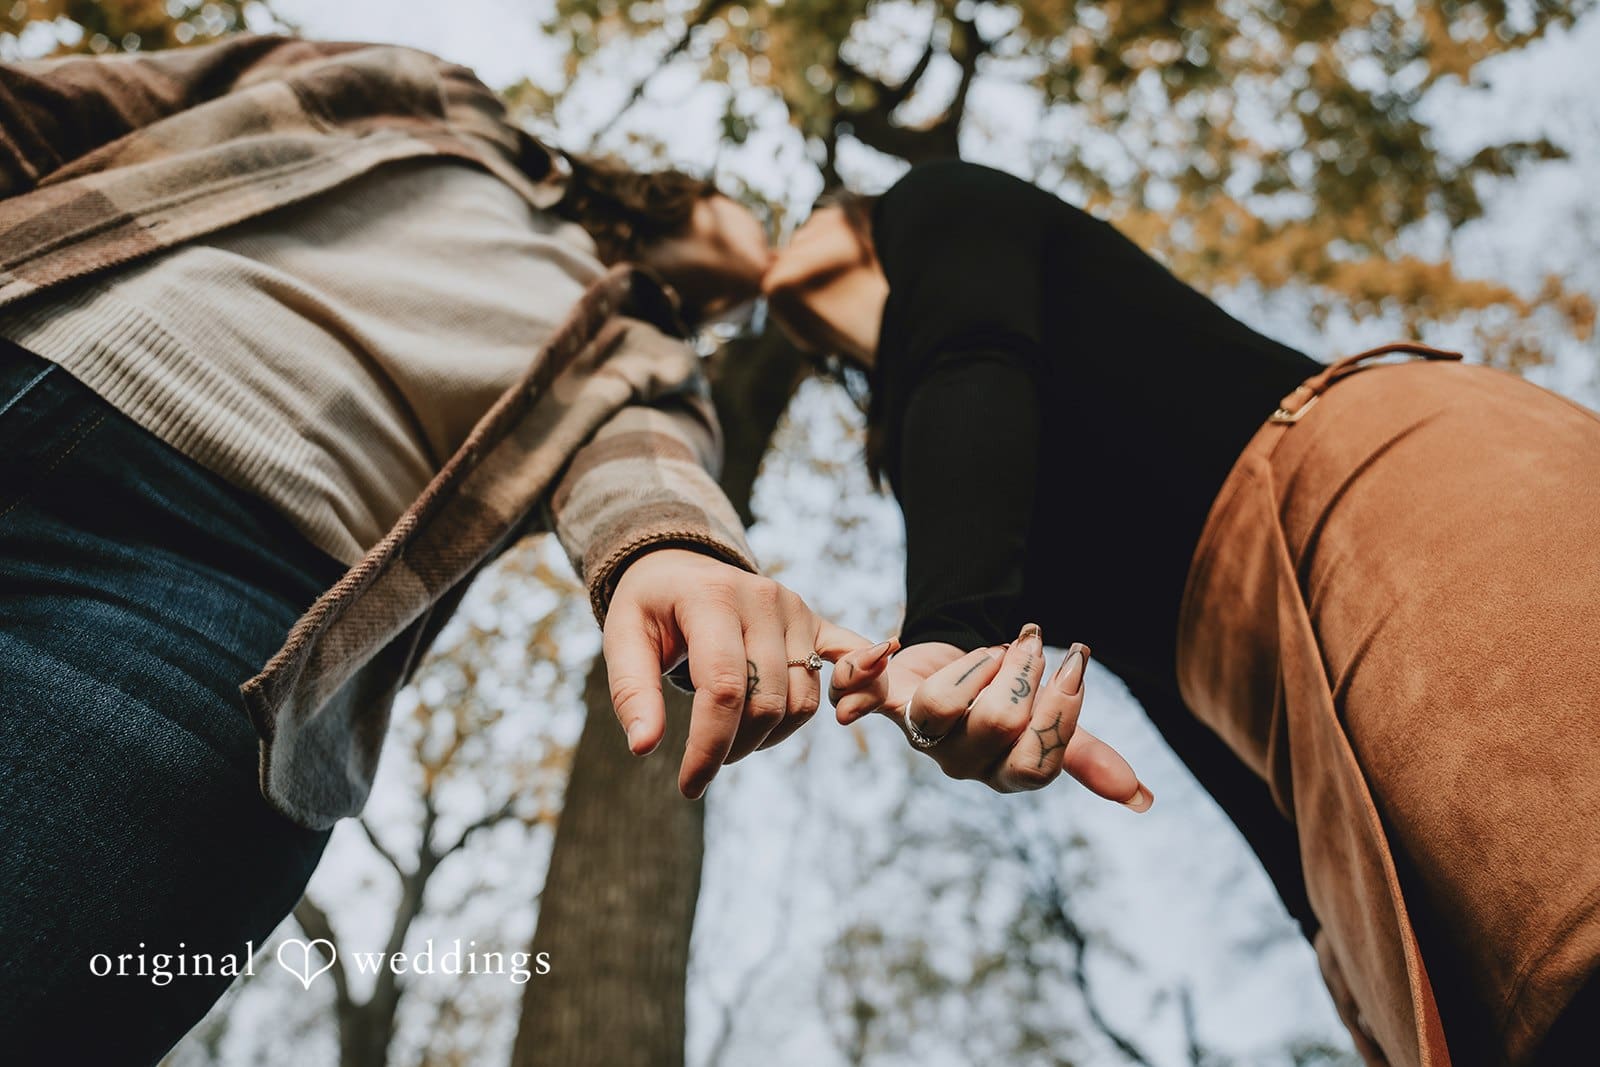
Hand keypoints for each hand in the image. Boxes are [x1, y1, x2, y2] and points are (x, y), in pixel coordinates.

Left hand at [602, 548, 869, 798]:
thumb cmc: (650, 607)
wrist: (682, 566)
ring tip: (734, 735)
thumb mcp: (622, 637)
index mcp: (713, 597)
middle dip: (734, 746)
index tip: (689, 785)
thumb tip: (645, 747)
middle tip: (706, 758)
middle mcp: (764, 599)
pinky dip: (858, 691)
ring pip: (801, 701)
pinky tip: (846, 714)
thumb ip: (632, 692)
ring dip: (770, 736)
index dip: (708, 747)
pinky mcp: (814, 621)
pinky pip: (848, 664)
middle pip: (767, 701)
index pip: (723, 689)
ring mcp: (795, 609)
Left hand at [832, 624, 1154, 807]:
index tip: (1074, 662)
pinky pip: (863, 693)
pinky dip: (861, 674)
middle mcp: (959, 760)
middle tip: (1029, 644)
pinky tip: (883, 650)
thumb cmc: (1009, 698)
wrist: (958, 663)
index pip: (1035, 764)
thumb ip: (1086, 755)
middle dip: (1020, 674)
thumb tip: (1141, 800)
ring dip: (974, 665)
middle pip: (994, 726)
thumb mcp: (1048, 723)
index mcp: (1003, 772)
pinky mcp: (884, 698)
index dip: (1057, 712)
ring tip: (991, 648)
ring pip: (940, 706)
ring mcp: (919, 732)